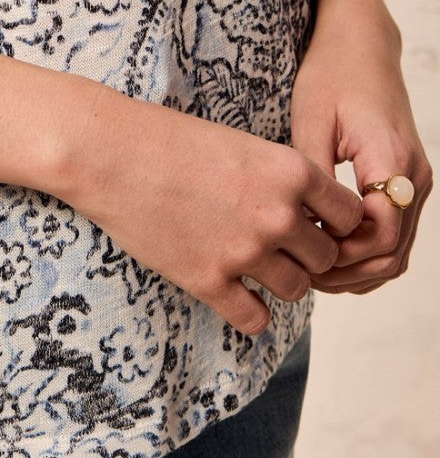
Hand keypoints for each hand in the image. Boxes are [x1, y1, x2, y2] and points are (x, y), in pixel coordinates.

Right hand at [53, 85, 364, 336]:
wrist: (109, 152)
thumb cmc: (169, 138)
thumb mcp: (240, 144)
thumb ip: (279, 179)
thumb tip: (306, 216)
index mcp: (289, 172)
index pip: (349, 215)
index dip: (335, 220)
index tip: (314, 221)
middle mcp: (276, 215)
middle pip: (326, 257)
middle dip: (308, 253)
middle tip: (280, 244)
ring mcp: (244, 252)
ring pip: (296, 290)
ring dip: (280, 280)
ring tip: (253, 263)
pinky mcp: (209, 281)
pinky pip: (254, 319)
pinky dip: (250, 311)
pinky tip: (233, 291)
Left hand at [290, 0, 432, 294]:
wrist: (361, 43)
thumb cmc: (332, 73)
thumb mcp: (311, 119)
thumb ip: (312, 177)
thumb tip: (301, 228)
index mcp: (392, 159)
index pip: (381, 235)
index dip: (343, 254)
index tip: (303, 252)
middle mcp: (414, 176)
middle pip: (393, 252)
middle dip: (348, 271)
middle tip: (302, 272)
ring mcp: (416, 181)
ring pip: (398, 250)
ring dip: (358, 267)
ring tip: (311, 267)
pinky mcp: (407, 181)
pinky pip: (395, 232)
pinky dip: (367, 251)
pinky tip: (328, 250)